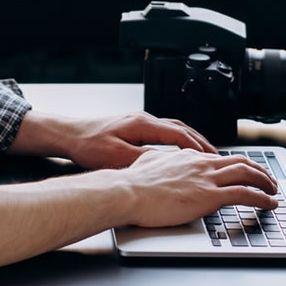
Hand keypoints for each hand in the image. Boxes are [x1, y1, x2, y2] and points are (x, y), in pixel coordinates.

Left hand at [9, 110, 216, 169]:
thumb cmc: (87, 145)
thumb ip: (143, 160)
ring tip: (204, 154)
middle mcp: (143, 119)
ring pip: (173, 128)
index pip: (179, 134)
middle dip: (200, 142)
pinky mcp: (133, 127)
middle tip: (216, 157)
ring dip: (190, 140)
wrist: (68, 135)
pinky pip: (163, 132)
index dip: (198, 147)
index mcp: (142, 124)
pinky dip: (177, 141)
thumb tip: (166, 166)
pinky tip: (179, 151)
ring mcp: (138, 122)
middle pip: (181, 128)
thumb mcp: (117, 157)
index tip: (212, 159)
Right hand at [120, 148, 279, 226]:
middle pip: (240, 161)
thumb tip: (157, 160)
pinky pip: (245, 194)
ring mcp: (206, 178)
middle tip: (267, 179)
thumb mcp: (147, 163)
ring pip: (248, 174)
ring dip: (265, 182)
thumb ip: (158, 160)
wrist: (128, 191)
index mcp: (187, 157)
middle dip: (258, 170)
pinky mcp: (209, 196)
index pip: (220, 158)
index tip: (243, 171)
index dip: (236, 164)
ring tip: (273, 191)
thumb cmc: (132, 183)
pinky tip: (269, 203)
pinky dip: (262, 198)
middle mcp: (201, 163)